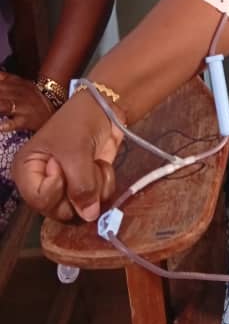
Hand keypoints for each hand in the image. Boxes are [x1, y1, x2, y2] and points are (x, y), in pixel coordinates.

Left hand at [0, 71, 54, 132]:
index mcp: (14, 83)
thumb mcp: (18, 82)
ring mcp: (22, 107)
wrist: (52, 108)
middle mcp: (17, 93)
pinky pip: (15, 123)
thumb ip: (2, 77)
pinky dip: (6, 124)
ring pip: (3, 106)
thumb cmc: (31, 96)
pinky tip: (0, 126)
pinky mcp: (26, 120)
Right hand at [11, 93, 123, 221]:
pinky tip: (101, 164)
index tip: (61, 164)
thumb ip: (81, 185)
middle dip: (79, 189)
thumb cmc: (79, 122)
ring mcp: (67, 187)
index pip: (38, 200)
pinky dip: (105, 182)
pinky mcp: (87, 185)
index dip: (56, 188)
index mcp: (27, 172)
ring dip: (96, 184)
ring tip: (93, 161)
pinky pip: (99, 199)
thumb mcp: (75, 151)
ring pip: (83, 208)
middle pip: (60, 210)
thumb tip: (89, 215)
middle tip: (82, 164)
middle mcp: (44, 184)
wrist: (104, 108)